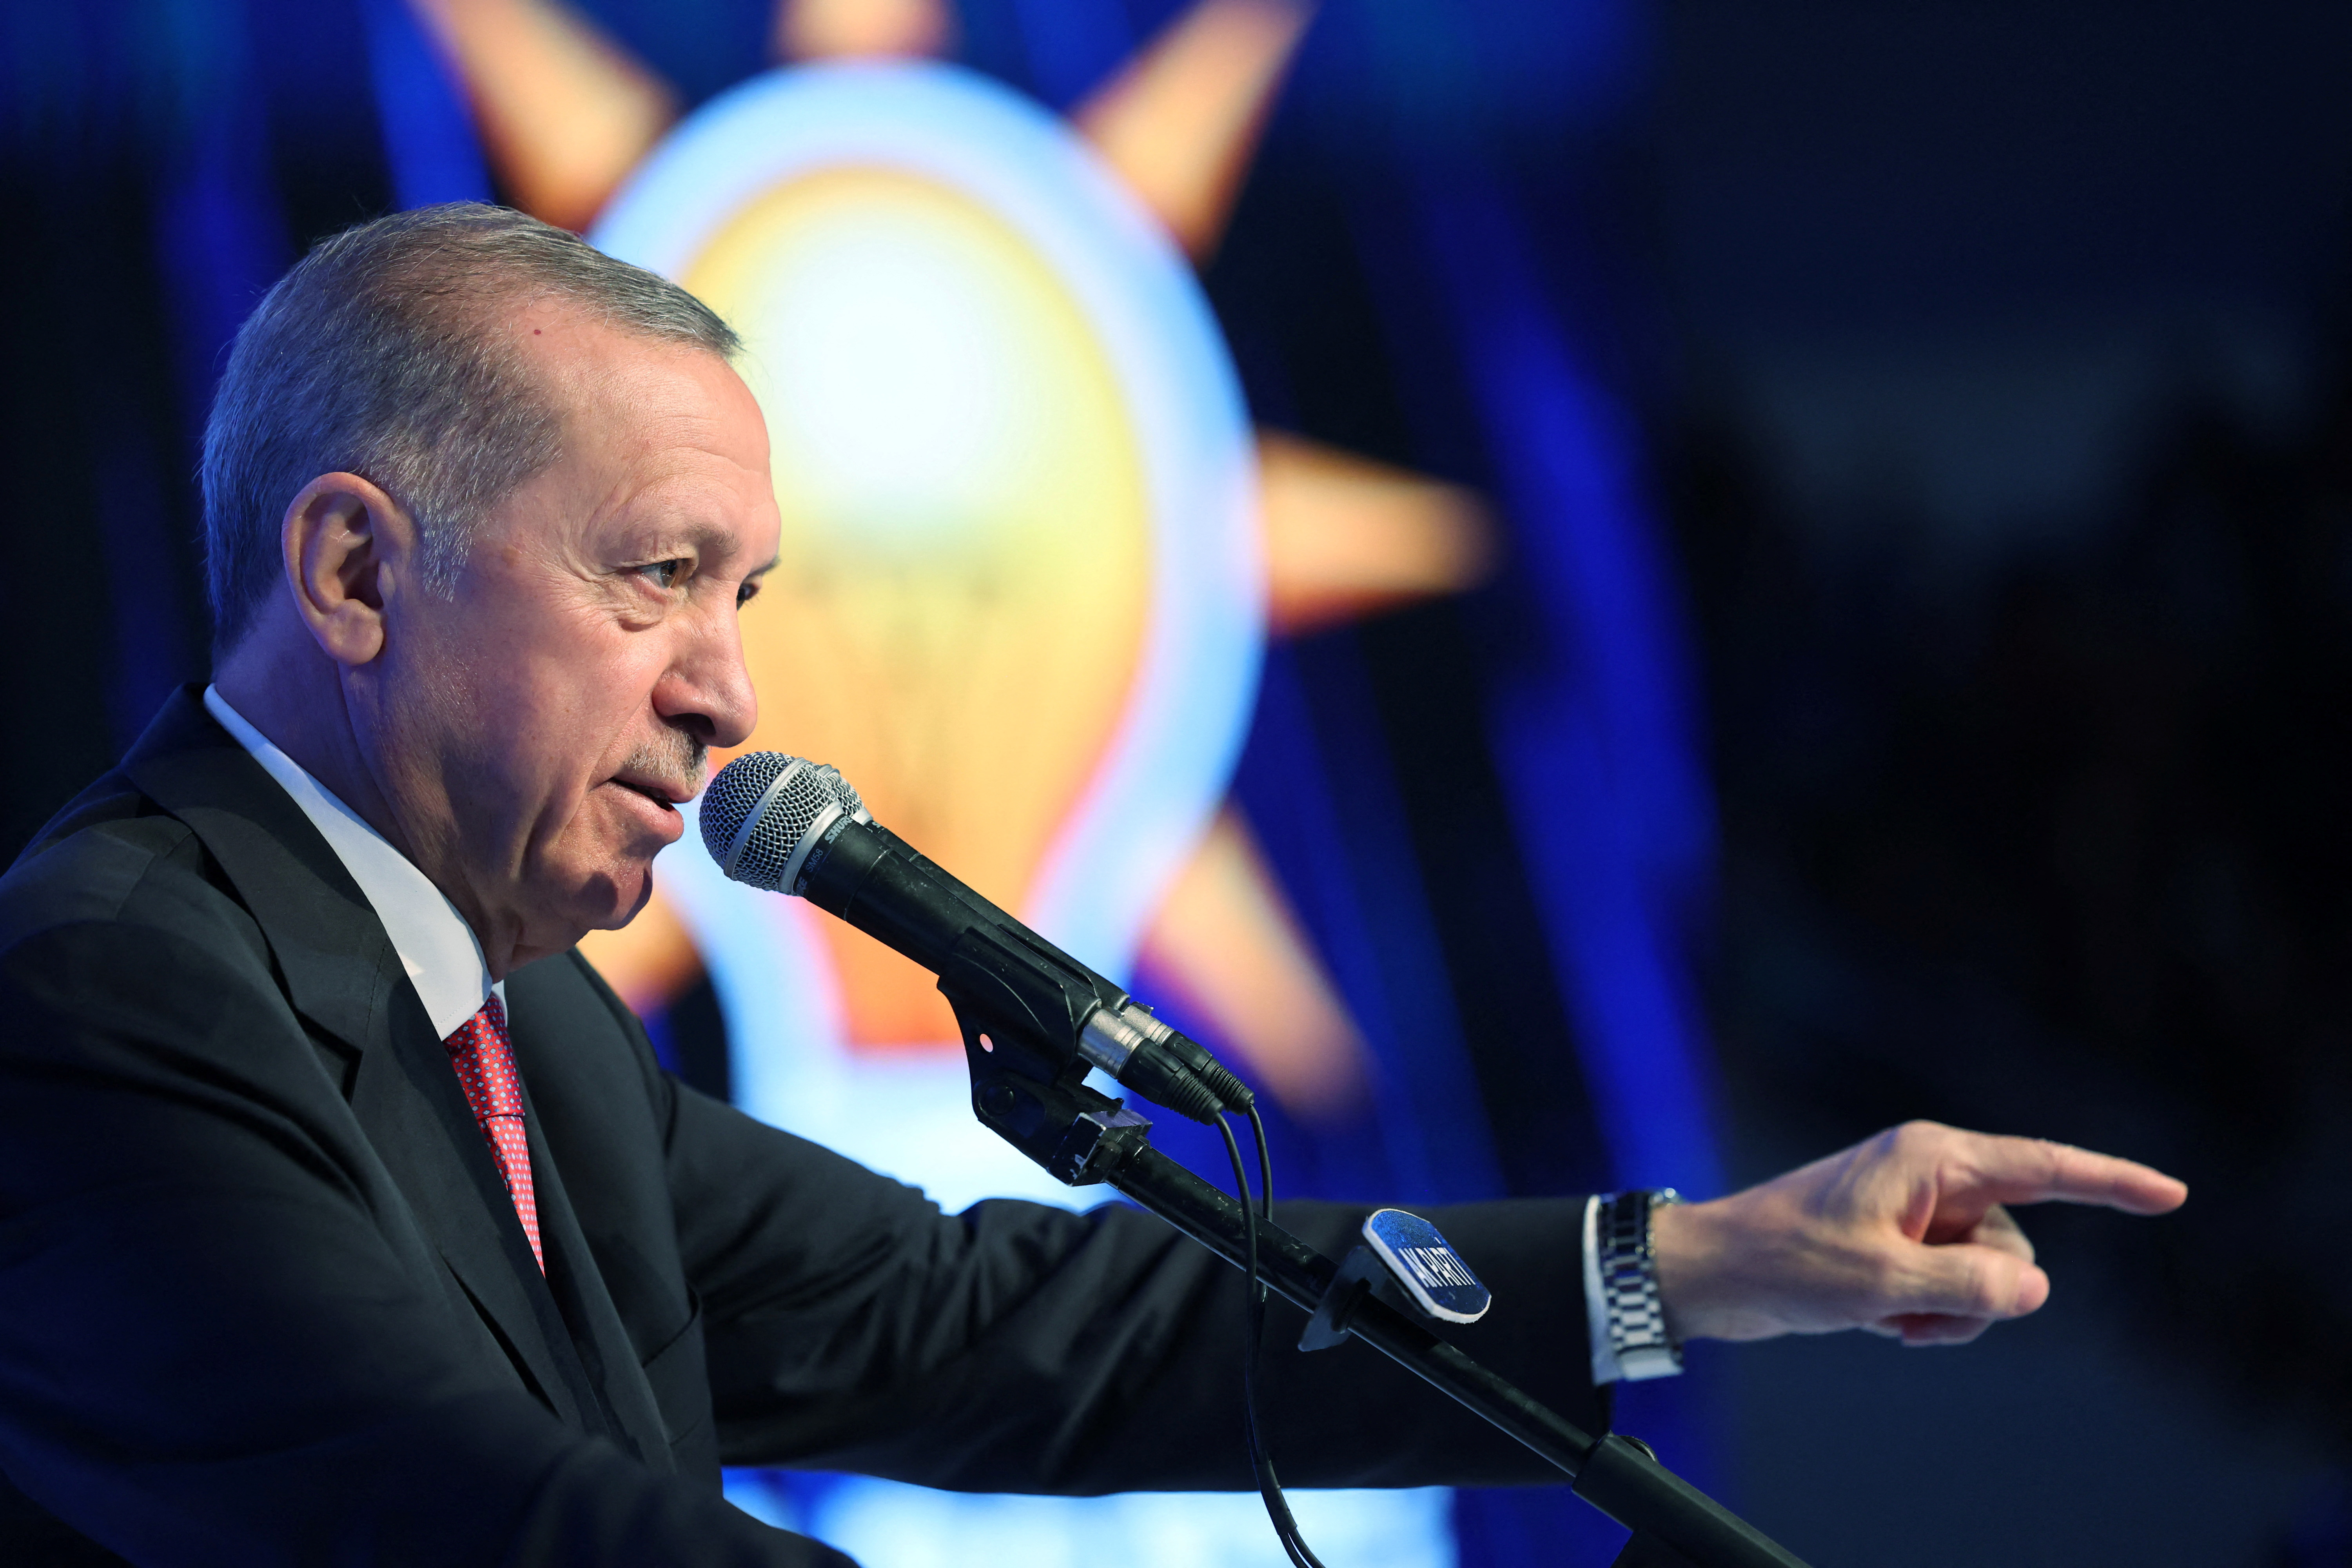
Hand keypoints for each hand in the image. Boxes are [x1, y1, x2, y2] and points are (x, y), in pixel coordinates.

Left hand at [1650, 1121, 2186, 1346]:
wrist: (1715, 1275)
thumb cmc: (1785, 1261)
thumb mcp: (1883, 1281)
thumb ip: (1969, 1284)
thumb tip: (2034, 1286)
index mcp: (1931, 1159)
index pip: (2044, 1168)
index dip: (2112, 1182)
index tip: (2170, 1194)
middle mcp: (1929, 1177)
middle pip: (2012, 1245)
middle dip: (1978, 1294)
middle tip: (1908, 1312)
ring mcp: (1914, 1213)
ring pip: (1984, 1278)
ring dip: (1945, 1314)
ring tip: (1882, 1315)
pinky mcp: (1898, 1246)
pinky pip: (1949, 1292)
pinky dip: (1921, 1317)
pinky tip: (1873, 1318)